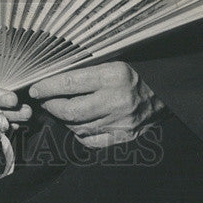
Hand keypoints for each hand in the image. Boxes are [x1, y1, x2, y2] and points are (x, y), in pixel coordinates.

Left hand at [29, 61, 163, 148]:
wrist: (167, 92)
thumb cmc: (135, 73)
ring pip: (78, 127)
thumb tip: (52, 78)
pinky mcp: (125, 136)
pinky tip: (77, 124)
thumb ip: (86, 70)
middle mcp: (117, 100)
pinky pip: (91, 140)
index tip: (35, 88)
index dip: (47, 87)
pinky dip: (79, 133)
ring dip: (63, 119)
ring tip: (60, 109)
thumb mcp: (113, 62)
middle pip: (70, 110)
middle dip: (51, 105)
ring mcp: (121, 122)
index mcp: (113, 75)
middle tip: (44, 100)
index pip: (69, 83)